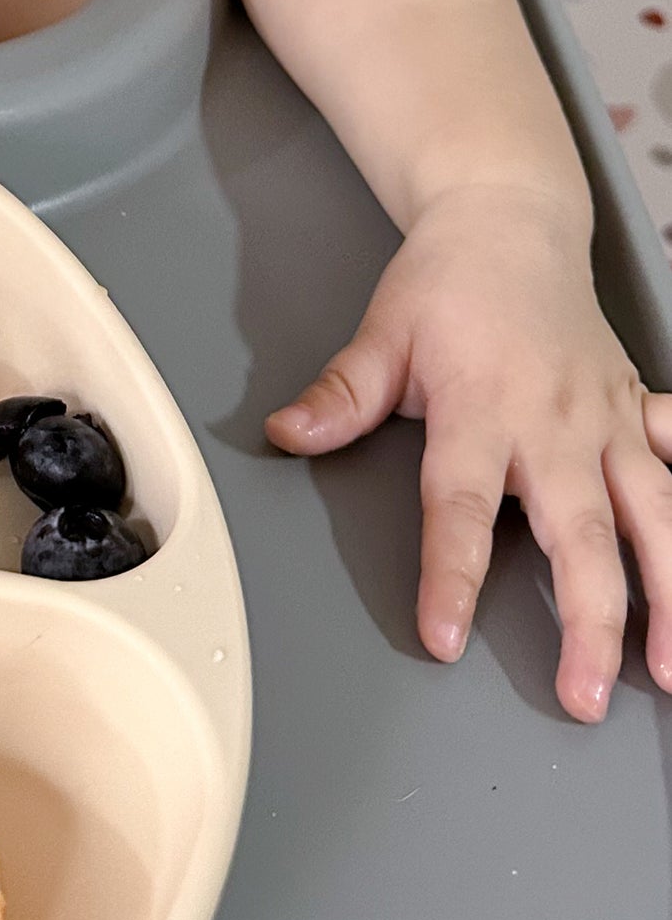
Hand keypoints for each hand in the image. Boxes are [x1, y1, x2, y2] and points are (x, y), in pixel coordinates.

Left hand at [266, 182, 671, 722]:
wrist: (507, 223)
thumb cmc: (445, 282)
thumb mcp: (381, 334)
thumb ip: (341, 395)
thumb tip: (286, 433)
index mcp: (481, 410)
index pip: (461, 510)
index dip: (453, 577)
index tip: (445, 635)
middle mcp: (555, 424)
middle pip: (580, 537)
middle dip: (589, 624)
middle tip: (582, 696)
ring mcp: (607, 420)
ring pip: (656, 519)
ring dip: (671, 597)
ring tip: (671, 670)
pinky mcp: (638, 409)